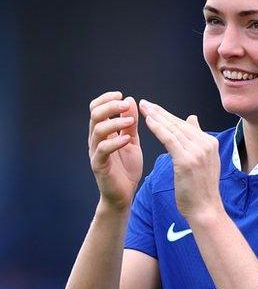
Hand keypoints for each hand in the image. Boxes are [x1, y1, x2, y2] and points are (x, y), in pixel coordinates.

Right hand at [88, 91, 142, 210]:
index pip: (96, 109)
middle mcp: (95, 140)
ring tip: (131, 121)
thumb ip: (130, 123)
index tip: (121, 94)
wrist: (124, 194)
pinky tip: (127, 139)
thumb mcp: (131, 141)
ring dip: (115, 122)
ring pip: (97, 130)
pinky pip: (102, 150)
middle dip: (110, 106)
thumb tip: (129, 100)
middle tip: (125, 104)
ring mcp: (95, 152)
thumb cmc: (126, 168)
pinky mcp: (98, 165)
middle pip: (94, 115)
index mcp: (102, 132)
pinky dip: (115, 142)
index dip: (106, 99)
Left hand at [138, 99, 223, 222]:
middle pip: (179, 124)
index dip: (168, 115)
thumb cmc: (201, 189)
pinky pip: (169, 139)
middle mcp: (206, 144)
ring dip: (156, 117)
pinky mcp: (186, 160)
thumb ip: (197, 139)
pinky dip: (158, 128)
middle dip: (160, 112)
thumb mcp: (204, 161)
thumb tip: (192, 119)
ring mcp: (198, 152)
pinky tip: (147, 121)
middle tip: (144, 103)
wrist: (205, 209)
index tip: (154, 108)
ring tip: (143, 108)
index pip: (186, 125)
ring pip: (173, 129)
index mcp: (210, 143)